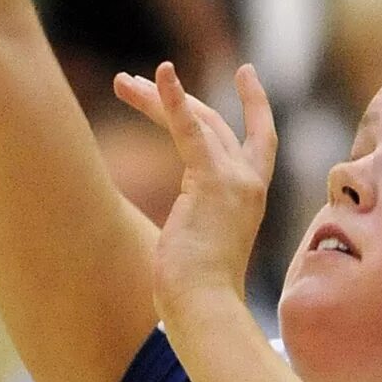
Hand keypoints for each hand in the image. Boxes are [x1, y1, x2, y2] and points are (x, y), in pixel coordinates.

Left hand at [112, 59, 277, 323]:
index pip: (260, 140)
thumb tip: (181, 238)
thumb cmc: (198, 296)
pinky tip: (157, 76)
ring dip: (158, 97)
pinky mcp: (211, 181)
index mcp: (250, 199)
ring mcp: (234, 180)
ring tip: (122, 81)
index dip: (254, 105)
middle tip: (136, 81)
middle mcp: (249, 184)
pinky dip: (172, 100)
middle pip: (214, 123)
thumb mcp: (202, 250)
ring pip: (197, 120)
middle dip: (176, 99)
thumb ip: (198, 229)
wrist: (205, 310)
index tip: (246, 71)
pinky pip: (190, 130)